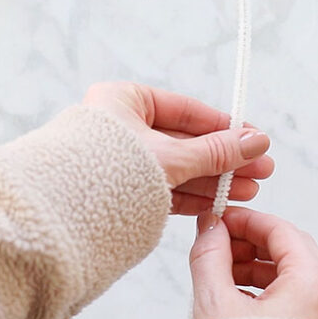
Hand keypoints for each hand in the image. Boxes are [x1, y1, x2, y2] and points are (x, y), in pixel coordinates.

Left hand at [83, 82, 273, 214]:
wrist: (56, 217)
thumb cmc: (104, 171)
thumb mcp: (170, 156)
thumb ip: (215, 151)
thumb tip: (257, 141)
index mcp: (123, 101)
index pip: (185, 110)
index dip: (224, 126)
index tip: (254, 138)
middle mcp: (121, 128)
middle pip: (186, 141)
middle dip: (225, 159)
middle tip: (261, 169)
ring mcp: (120, 162)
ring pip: (178, 168)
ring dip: (214, 179)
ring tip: (249, 189)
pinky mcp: (120, 192)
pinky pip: (164, 189)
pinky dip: (192, 196)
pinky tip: (221, 201)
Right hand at [189, 207, 317, 318]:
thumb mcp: (215, 302)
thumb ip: (210, 254)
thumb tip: (210, 225)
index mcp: (312, 287)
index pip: (282, 231)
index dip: (248, 220)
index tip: (222, 218)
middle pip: (291, 250)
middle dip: (251, 242)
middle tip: (220, 241)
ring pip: (292, 274)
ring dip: (256, 265)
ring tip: (222, 270)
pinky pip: (295, 298)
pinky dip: (266, 288)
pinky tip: (236, 295)